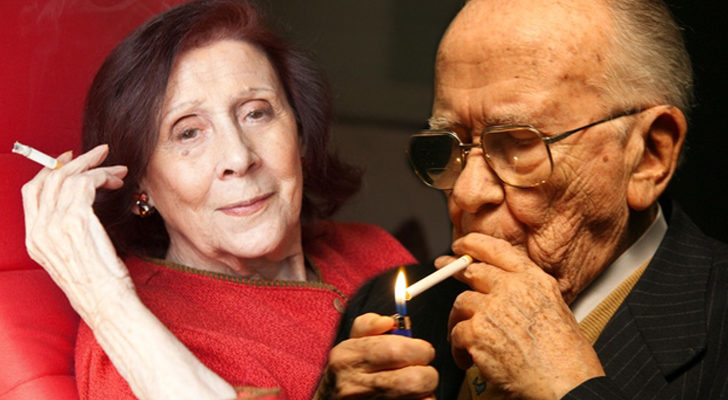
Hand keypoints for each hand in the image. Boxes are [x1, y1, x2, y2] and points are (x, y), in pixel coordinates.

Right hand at [22, 145, 236, 398]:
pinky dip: (102, 176)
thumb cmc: (98, 283)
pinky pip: (85, 183)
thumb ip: (67, 231)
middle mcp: (40, 230)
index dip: (50, 170)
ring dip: (96, 167)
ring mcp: (54, 225)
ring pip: (69, 176)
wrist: (106, 302)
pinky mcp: (76, 221)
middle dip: (75, 161)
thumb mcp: (73, 256)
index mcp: (34, 239)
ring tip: (117, 170)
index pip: (32, 192)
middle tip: (98, 153)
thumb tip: (80, 204)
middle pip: (48, 178)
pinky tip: (116, 182)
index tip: (69, 160)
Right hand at [322, 313, 437, 398]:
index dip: (420, 349)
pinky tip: (410, 399)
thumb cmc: (345, 374)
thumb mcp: (349, 346)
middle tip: (422, 370)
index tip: (421, 350)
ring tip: (415, 387)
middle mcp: (355, 385)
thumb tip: (388, 321)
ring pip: (419, 398)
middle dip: (427, 373)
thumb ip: (368, 326)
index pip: (397, 350)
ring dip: (425, 392)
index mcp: (348, 356)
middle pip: (413, 379)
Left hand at [441, 234, 604, 399]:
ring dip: (459, 321)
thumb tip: (503, 288)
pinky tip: (468, 359)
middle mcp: (511, 288)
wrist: (566, 381)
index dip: (474, 244)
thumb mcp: (555, 307)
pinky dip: (459, 349)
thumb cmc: (565, 354)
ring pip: (460, 304)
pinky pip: (456, 333)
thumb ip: (527, 291)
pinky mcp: (477, 332)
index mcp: (533, 280)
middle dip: (452, 269)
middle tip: (441, 269)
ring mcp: (492, 308)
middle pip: (471, 271)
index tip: (461, 245)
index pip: (497, 249)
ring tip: (465, 339)